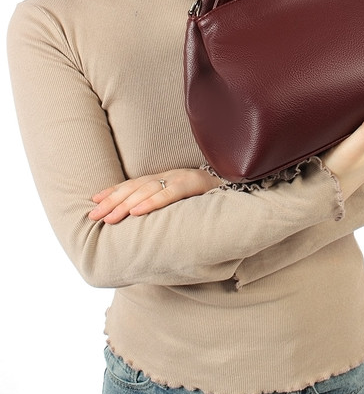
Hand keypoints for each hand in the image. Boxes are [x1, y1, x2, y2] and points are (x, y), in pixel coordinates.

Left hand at [89, 168, 217, 223]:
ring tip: (110, 217)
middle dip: (112, 201)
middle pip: (135, 187)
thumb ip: (165, 202)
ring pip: (148, 190)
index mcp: (166, 178)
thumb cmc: (209, 197)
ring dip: (126, 204)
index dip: (113, 191)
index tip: (93, 201)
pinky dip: (152, 202)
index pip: (133, 184)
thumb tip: (140, 218)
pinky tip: (136, 212)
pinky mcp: (194, 184)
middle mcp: (170, 175)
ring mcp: (181, 178)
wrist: (239, 186)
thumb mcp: (183, 199)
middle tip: (94, 215)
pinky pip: (170, 194)